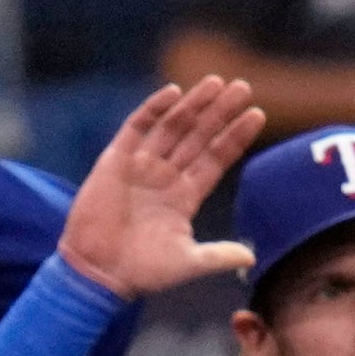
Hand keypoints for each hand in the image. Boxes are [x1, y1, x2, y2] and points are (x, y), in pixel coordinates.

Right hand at [58, 78, 267, 296]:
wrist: (97, 273)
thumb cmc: (142, 271)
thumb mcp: (188, 262)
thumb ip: (218, 255)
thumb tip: (252, 257)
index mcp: (186, 196)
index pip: (217, 159)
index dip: (235, 137)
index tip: (257, 115)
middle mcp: (166, 176)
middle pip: (199, 137)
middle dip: (220, 112)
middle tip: (243, 87)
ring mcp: (141, 166)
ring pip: (173, 127)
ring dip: (193, 105)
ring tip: (216, 83)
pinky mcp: (115, 160)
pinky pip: (136, 128)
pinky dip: (153, 110)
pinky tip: (173, 93)